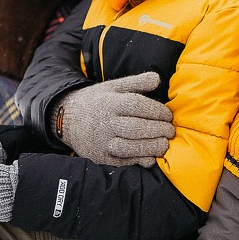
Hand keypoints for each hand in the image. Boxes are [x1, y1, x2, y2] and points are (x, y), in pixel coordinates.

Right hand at [53, 72, 174, 166]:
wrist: (67, 120)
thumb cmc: (96, 101)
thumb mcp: (113, 86)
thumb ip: (136, 82)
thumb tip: (158, 78)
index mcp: (110, 102)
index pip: (138, 105)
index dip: (157, 111)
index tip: (168, 115)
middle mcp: (105, 123)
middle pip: (137, 127)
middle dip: (159, 130)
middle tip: (171, 130)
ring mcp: (102, 141)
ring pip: (132, 146)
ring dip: (152, 147)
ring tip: (165, 144)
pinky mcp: (101, 157)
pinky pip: (124, 161)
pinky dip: (139, 160)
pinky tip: (151, 156)